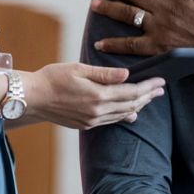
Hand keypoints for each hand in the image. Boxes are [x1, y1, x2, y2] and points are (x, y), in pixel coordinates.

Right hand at [21, 62, 164, 129]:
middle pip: (130, 104)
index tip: (161, 81)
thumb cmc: (53, 78)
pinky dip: (124, 115)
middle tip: (161, 90)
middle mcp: (97, 111)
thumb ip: (105, 73)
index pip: (131, 92)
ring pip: (122, 114)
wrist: (32, 98)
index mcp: (98, 95)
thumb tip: (127, 74)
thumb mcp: (79, 69)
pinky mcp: (85, 124)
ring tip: (150, 98)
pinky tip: (131, 113)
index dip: (148, 86)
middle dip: (148, 97)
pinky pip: (111, 120)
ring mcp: (91, 120)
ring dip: (138, 106)